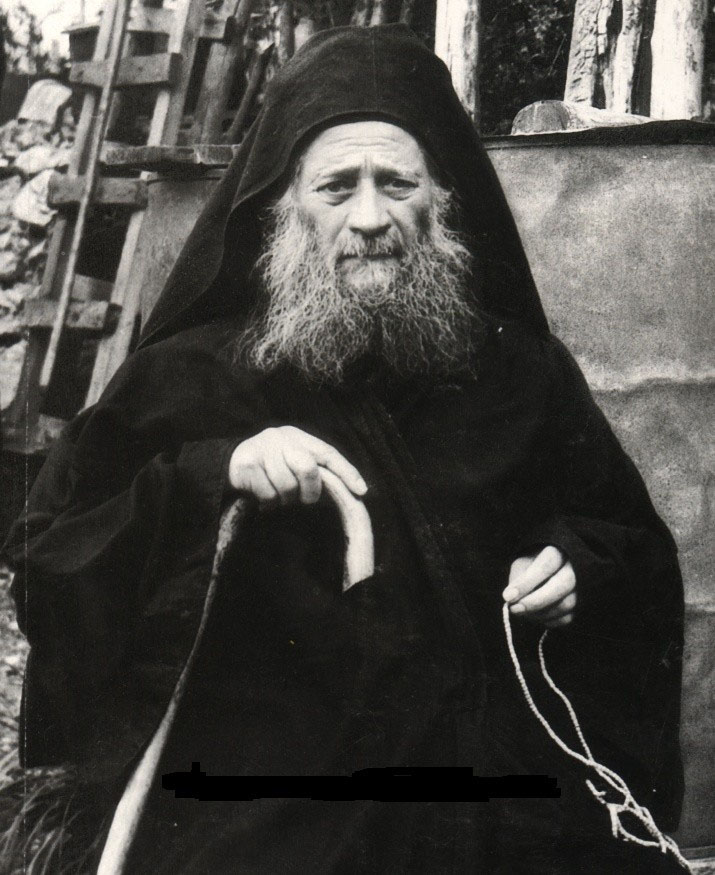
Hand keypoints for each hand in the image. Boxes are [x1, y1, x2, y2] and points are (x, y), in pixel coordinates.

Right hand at [228, 426, 366, 506]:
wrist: (229, 462)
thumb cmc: (269, 466)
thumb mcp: (291, 460)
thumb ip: (313, 469)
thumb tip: (343, 491)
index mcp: (298, 437)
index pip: (328, 453)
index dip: (347, 472)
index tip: (361, 490)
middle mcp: (281, 438)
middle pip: (308, 468)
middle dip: (310, 491)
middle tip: (304, 500)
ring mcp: (263, 448)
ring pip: (287, 485)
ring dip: (285, 500)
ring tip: (278, 497)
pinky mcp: (247, 463)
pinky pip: (268, 494)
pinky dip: (268, 503)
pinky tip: (262, 499)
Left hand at [502, 546, 575, 627]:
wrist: (554, 566)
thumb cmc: (535, 562)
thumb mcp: (523, 562)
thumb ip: (517, 578)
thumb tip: (511, 598)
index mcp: (559, 552)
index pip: (545, 566)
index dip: (526, 583)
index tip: (508, 596)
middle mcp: (576, 568)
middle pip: (561, 586)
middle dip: (535, 601)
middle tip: (515, 609)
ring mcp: (582, 587)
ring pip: (566, 604)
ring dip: (541, 613)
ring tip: (522, 612)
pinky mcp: (582, 604)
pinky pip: (568, 618)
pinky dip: (549, 621)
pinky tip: (535, 616)